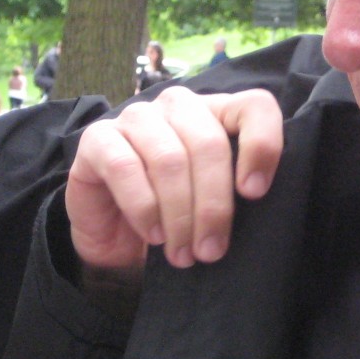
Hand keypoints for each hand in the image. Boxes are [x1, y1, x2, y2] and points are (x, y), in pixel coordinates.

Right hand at [66, 86, 283, 269]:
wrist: (115, 235)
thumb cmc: (174, 215)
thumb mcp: (213, 203)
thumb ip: (237, 192)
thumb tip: (257, 203)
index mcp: (216, 112)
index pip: (254, 106)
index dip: (261, 145)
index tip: (255, 193)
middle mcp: (177, 106)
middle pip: (209, 142)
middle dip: (213, 205)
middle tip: (211, 250)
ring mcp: (135, 117)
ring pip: (169, 158)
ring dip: (178, 215)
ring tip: (183, 252)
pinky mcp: (98, 139)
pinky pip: (124, 168)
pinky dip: (143, 208)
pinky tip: (153, 234)